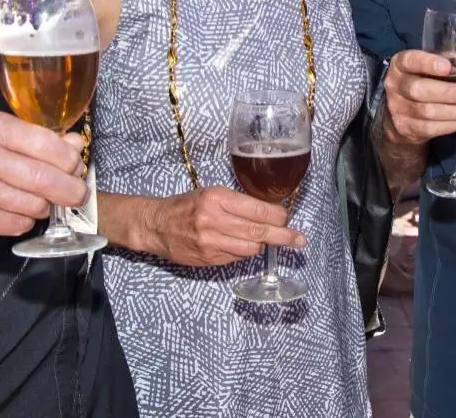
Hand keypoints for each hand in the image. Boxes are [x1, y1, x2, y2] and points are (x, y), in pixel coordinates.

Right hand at [0, 111, 87, 245]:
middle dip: (70, 188)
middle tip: (77, 193)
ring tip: (32, 200)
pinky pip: (19, 224)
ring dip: (43, 206)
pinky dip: (23, 221)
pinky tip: (11, 212)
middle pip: (44, 176)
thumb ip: (31, 139)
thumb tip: (75, 144)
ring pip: (35, 204)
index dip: (68, 157)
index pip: (43, 141)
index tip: (75, 164)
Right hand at [140, 187, 303, 266]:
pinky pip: (236, 258)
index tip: (286, 217)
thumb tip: (268, 214)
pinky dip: (243, 252)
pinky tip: (239, 245)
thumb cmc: (186, 205)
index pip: (258, 210)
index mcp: (217, 198)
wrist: (156, 225)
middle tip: (300, 240)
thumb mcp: (211, 194)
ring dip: (261, 245)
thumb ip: (237, 204)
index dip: (277, 216)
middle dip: (283, 236)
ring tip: (262, 240)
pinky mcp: (208, 260)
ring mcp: (210, 243)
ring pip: (250, 249)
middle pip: (258, 232)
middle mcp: (214, 220)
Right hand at [380, 49, 455, 145]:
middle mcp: (396, 85)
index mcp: (402, 64)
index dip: (428, 63)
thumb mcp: (438, 70)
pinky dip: (452, 124)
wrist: (402, 113)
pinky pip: (430, 128)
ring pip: (427, 112)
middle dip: (449, 93)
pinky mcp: (406, 128)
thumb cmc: (426, 82)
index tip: (448, 67)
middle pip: (419, 90)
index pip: (410, 60)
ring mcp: (398, 108)